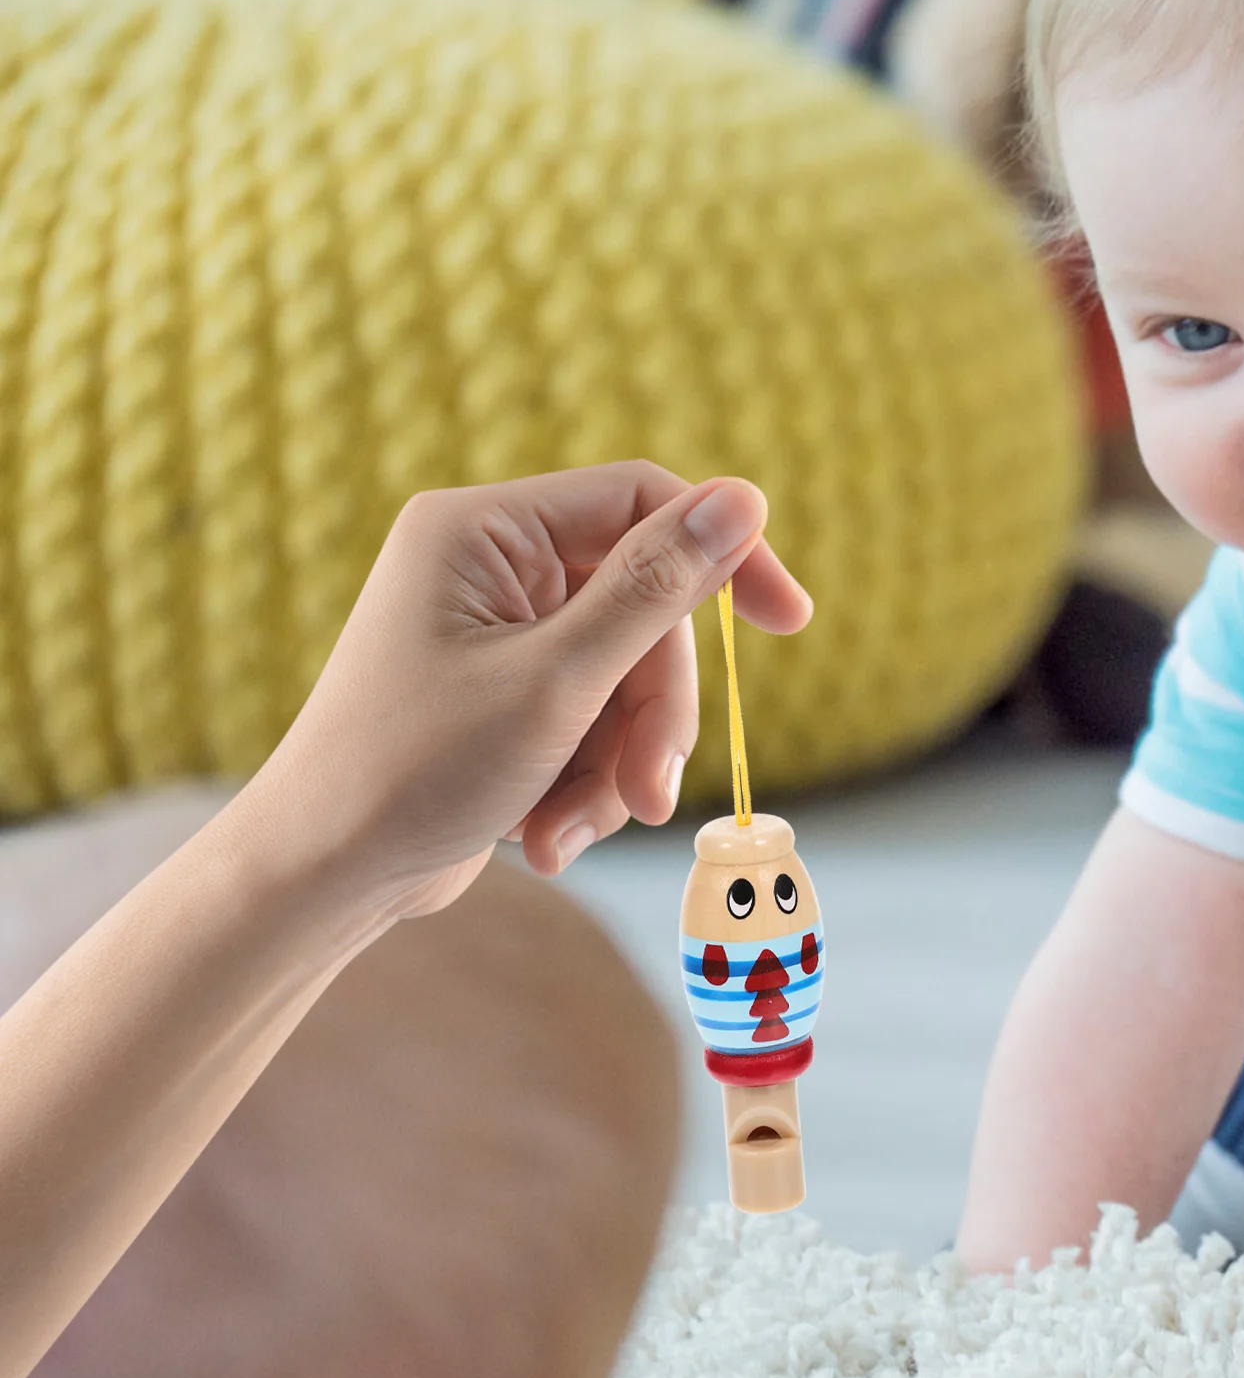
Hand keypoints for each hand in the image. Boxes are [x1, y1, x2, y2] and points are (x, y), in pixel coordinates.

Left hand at [241, 462, 811, 921]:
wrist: (321, 878)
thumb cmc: (413, 770)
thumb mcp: (556, 681)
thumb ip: (655, 589)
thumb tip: (744, 499)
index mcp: (484, 529)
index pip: (640, 501)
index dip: (723, 557)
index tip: (788, 619)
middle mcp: (490, 566)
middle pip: (641, 610)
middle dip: (651, 713)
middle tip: (647, 794)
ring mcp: (498, 633)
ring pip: (625, 678)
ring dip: (618, 764)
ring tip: (570, 830)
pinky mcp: (505, 696)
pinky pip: (592, 720)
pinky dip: (586, 783)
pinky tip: (546, 837)